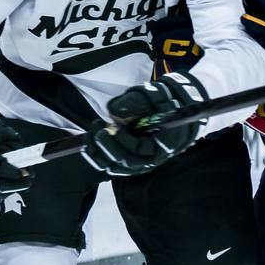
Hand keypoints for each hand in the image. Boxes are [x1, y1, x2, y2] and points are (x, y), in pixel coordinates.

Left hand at [81, 72, 207, 175]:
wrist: (175, 106)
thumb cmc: (166, 100)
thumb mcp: (153, 96)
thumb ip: (135, 103)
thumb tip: (112, 111)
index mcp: (164, 144)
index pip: (140, 151)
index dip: (123, 141)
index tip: (111, 126)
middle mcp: (154, 158)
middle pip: (126, 163)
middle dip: (107, 148)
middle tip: (96, 130)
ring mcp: (143, 161)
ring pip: (118, 168)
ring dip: (100, 155)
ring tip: (89, 137)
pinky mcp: (133, 159)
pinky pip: (115, 165)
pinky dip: (101, 158)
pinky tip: (90, 146)